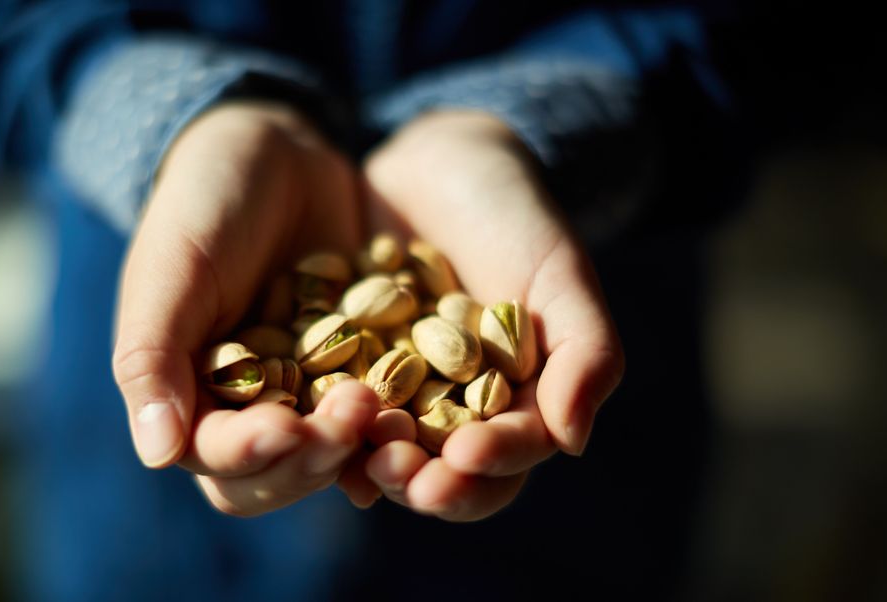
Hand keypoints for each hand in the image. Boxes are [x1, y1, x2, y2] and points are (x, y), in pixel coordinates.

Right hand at [112, 101, 379, 515]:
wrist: (273, 152)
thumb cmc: (203, 204)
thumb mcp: (171, 270)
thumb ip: (152, 358)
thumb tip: (157, 454)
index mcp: (193, 397)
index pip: (217, 457)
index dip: (250, 454)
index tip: (285, 429)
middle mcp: (252, 409)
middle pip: (281, 472)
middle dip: (314, 458)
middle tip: (352, 417)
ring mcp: (312, 391)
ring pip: (337, 452)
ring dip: (363, 445)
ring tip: (389, 412)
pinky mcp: (363, 367)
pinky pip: (386, 407)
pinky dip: (403, 414)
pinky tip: (426, 410)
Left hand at [344, 110, 624, 520]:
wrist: (441, 162)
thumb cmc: (515, 217)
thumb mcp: (558, 275)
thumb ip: (584, 353)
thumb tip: (573, 442)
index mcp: (510, 406)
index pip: (507, 456)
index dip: (490, 465)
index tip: (468, 455)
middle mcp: (446, 413)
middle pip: (439, 471)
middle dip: (423, 481)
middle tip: (399, 477)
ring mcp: (388, 393)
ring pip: (378, 447)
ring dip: (365, 461)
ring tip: (354, 457)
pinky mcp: (334, 365)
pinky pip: (322, 402)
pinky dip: (317, 417)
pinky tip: (302, 422)